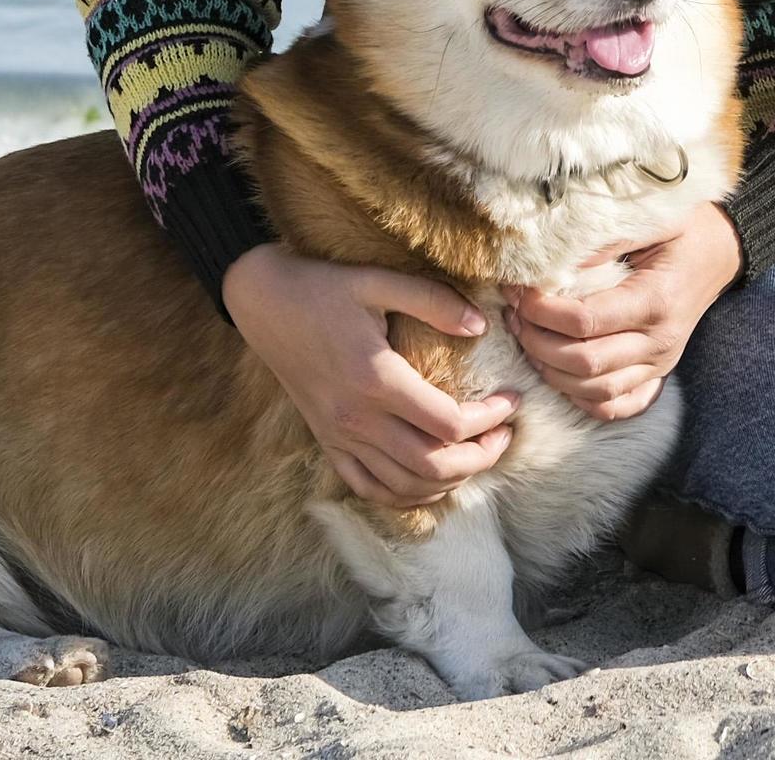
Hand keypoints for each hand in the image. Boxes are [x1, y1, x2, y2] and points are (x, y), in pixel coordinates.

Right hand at [222, 244, 517, 507]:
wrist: (262, 303)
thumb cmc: (322, 287)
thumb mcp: (377, 280)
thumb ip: (433, 301)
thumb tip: (482, 325)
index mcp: (375, 379)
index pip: (448, 422)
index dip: (490, 418)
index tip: (512, 400)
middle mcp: (356, 418)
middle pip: (433, 465)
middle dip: (481, 457)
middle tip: (505, 436)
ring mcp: (339, 436)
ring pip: (405, 485)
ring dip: (450, 480)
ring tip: (477, 454)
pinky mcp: (327, 442)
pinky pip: (369, 488)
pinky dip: (407, 494)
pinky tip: (431, 479)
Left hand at [505, 201, 742, 422]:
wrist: (720, 252)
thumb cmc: (684, 230)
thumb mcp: (651, 219)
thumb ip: (604, 240)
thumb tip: (554, 262)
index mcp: (656, 301)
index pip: (585, 321)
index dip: (541, 310)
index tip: (518, 290)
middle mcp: (660, 342)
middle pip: (583, 362)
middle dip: (535, 340)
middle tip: (513, 313)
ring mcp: (660, 364)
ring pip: (592, 390)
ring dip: (550, 369)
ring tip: (527, 336)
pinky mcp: (657, 376)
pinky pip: (615, 407)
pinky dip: (581, 398)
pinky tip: (558, 371)